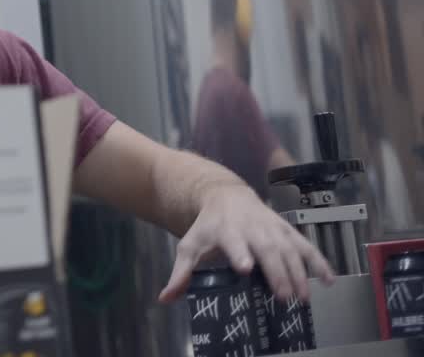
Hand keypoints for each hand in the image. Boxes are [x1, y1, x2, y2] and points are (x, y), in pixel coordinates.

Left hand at [158, 184, 334, 302]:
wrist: (226, 195)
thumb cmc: (208, 226)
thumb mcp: (190, 245)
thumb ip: (181, 273)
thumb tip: (165, 298)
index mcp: (226, 231)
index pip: (233, 242)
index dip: (240, 254)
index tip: (245, 268)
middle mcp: (252, 228)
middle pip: (267, 249)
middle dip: (276, 272)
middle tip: (283, 297)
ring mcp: (273, 228)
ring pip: (289, 249)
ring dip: (299, 273)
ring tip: (303, 297)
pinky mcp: (287, 230)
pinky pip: (306, 246)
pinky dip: (319, 262)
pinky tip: (329, 280)